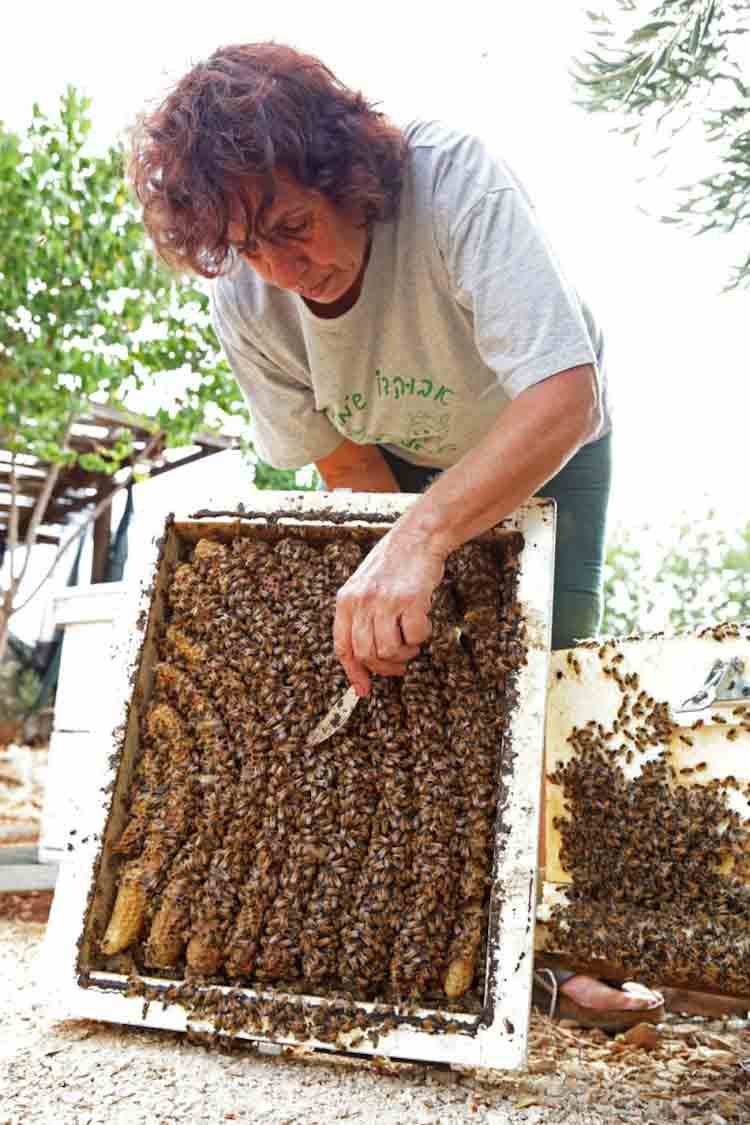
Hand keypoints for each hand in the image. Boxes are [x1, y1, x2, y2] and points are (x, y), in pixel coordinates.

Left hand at [333, 528, 445, 695]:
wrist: (417, 537)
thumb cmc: (392, 564)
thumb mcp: (363, 587)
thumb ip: (359, 617)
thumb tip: (363, 656)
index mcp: (345, 601)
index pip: (342, 647)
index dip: (353, 672)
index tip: (363, 689)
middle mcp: (361, 602)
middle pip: (366, 654)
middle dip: (385, 666)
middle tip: (398, 663)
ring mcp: (385, 601)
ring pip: (389, 650)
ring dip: (405, 653)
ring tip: (411, 640)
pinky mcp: (410, 600)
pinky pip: (414, 636)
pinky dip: (421, 637)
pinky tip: (422, 624)